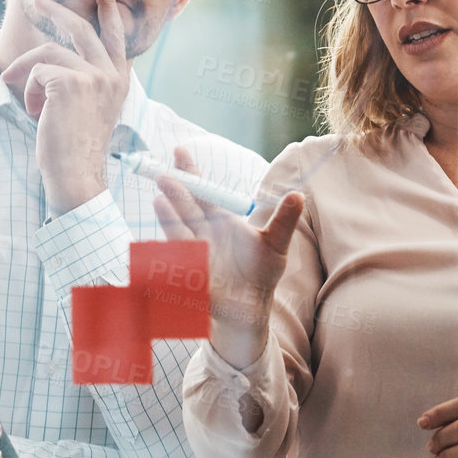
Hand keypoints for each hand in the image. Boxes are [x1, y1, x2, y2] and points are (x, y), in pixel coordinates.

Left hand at [0, 0, 131, 215]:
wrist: (76, 174)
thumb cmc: (76, 146)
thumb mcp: (88, 108)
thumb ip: (84, 80)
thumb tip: (54, 56)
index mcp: (118, 80)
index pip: (115, 35)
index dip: (108, 8)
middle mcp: (111, 75)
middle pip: (80, 28)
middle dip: (55, 11)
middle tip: (36, 0)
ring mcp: (93, 77)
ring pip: (48, 54)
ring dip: (27, 74)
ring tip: (28, 103)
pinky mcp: (70, 82)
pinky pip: (37, 72)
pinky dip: (27, 92)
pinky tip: (34, 113)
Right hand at [152, 146, 304, 371]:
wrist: (251, 308)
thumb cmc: (260, 272)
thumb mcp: (276, 244)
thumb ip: (284, 220)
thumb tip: (298, 194)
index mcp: (218, 220)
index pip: (202, 192)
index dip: (190, 172)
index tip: (179, 150)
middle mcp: (201, 233)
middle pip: (186, 208)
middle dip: (176, 192)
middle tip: (164, 174)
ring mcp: (193, 255)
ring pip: (179, 233)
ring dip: (169, 219)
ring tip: (159, 201)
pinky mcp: (192, 278)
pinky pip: (179, 265)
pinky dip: (171, 256)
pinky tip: (162, 245)